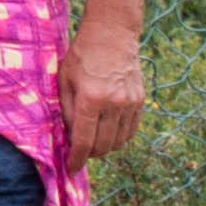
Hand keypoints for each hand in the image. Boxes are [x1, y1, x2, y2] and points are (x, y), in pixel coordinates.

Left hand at [61, 14, 146, 169]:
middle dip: (89, 155)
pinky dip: (119, 138)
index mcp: (91, 100)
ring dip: (105, 148)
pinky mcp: (140, 101)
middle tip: (79, 152)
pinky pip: (131, 130)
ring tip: (93, 142)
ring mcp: (130, 103)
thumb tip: (70, 138)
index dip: (76, 160)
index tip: (70, 170)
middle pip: (102, 146)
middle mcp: (113, 104)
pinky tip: (108, 133)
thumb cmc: (82, 56)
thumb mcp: (65, 81)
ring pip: (118, 142)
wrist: (112, 35)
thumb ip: (67, 111)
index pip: (84, 142)